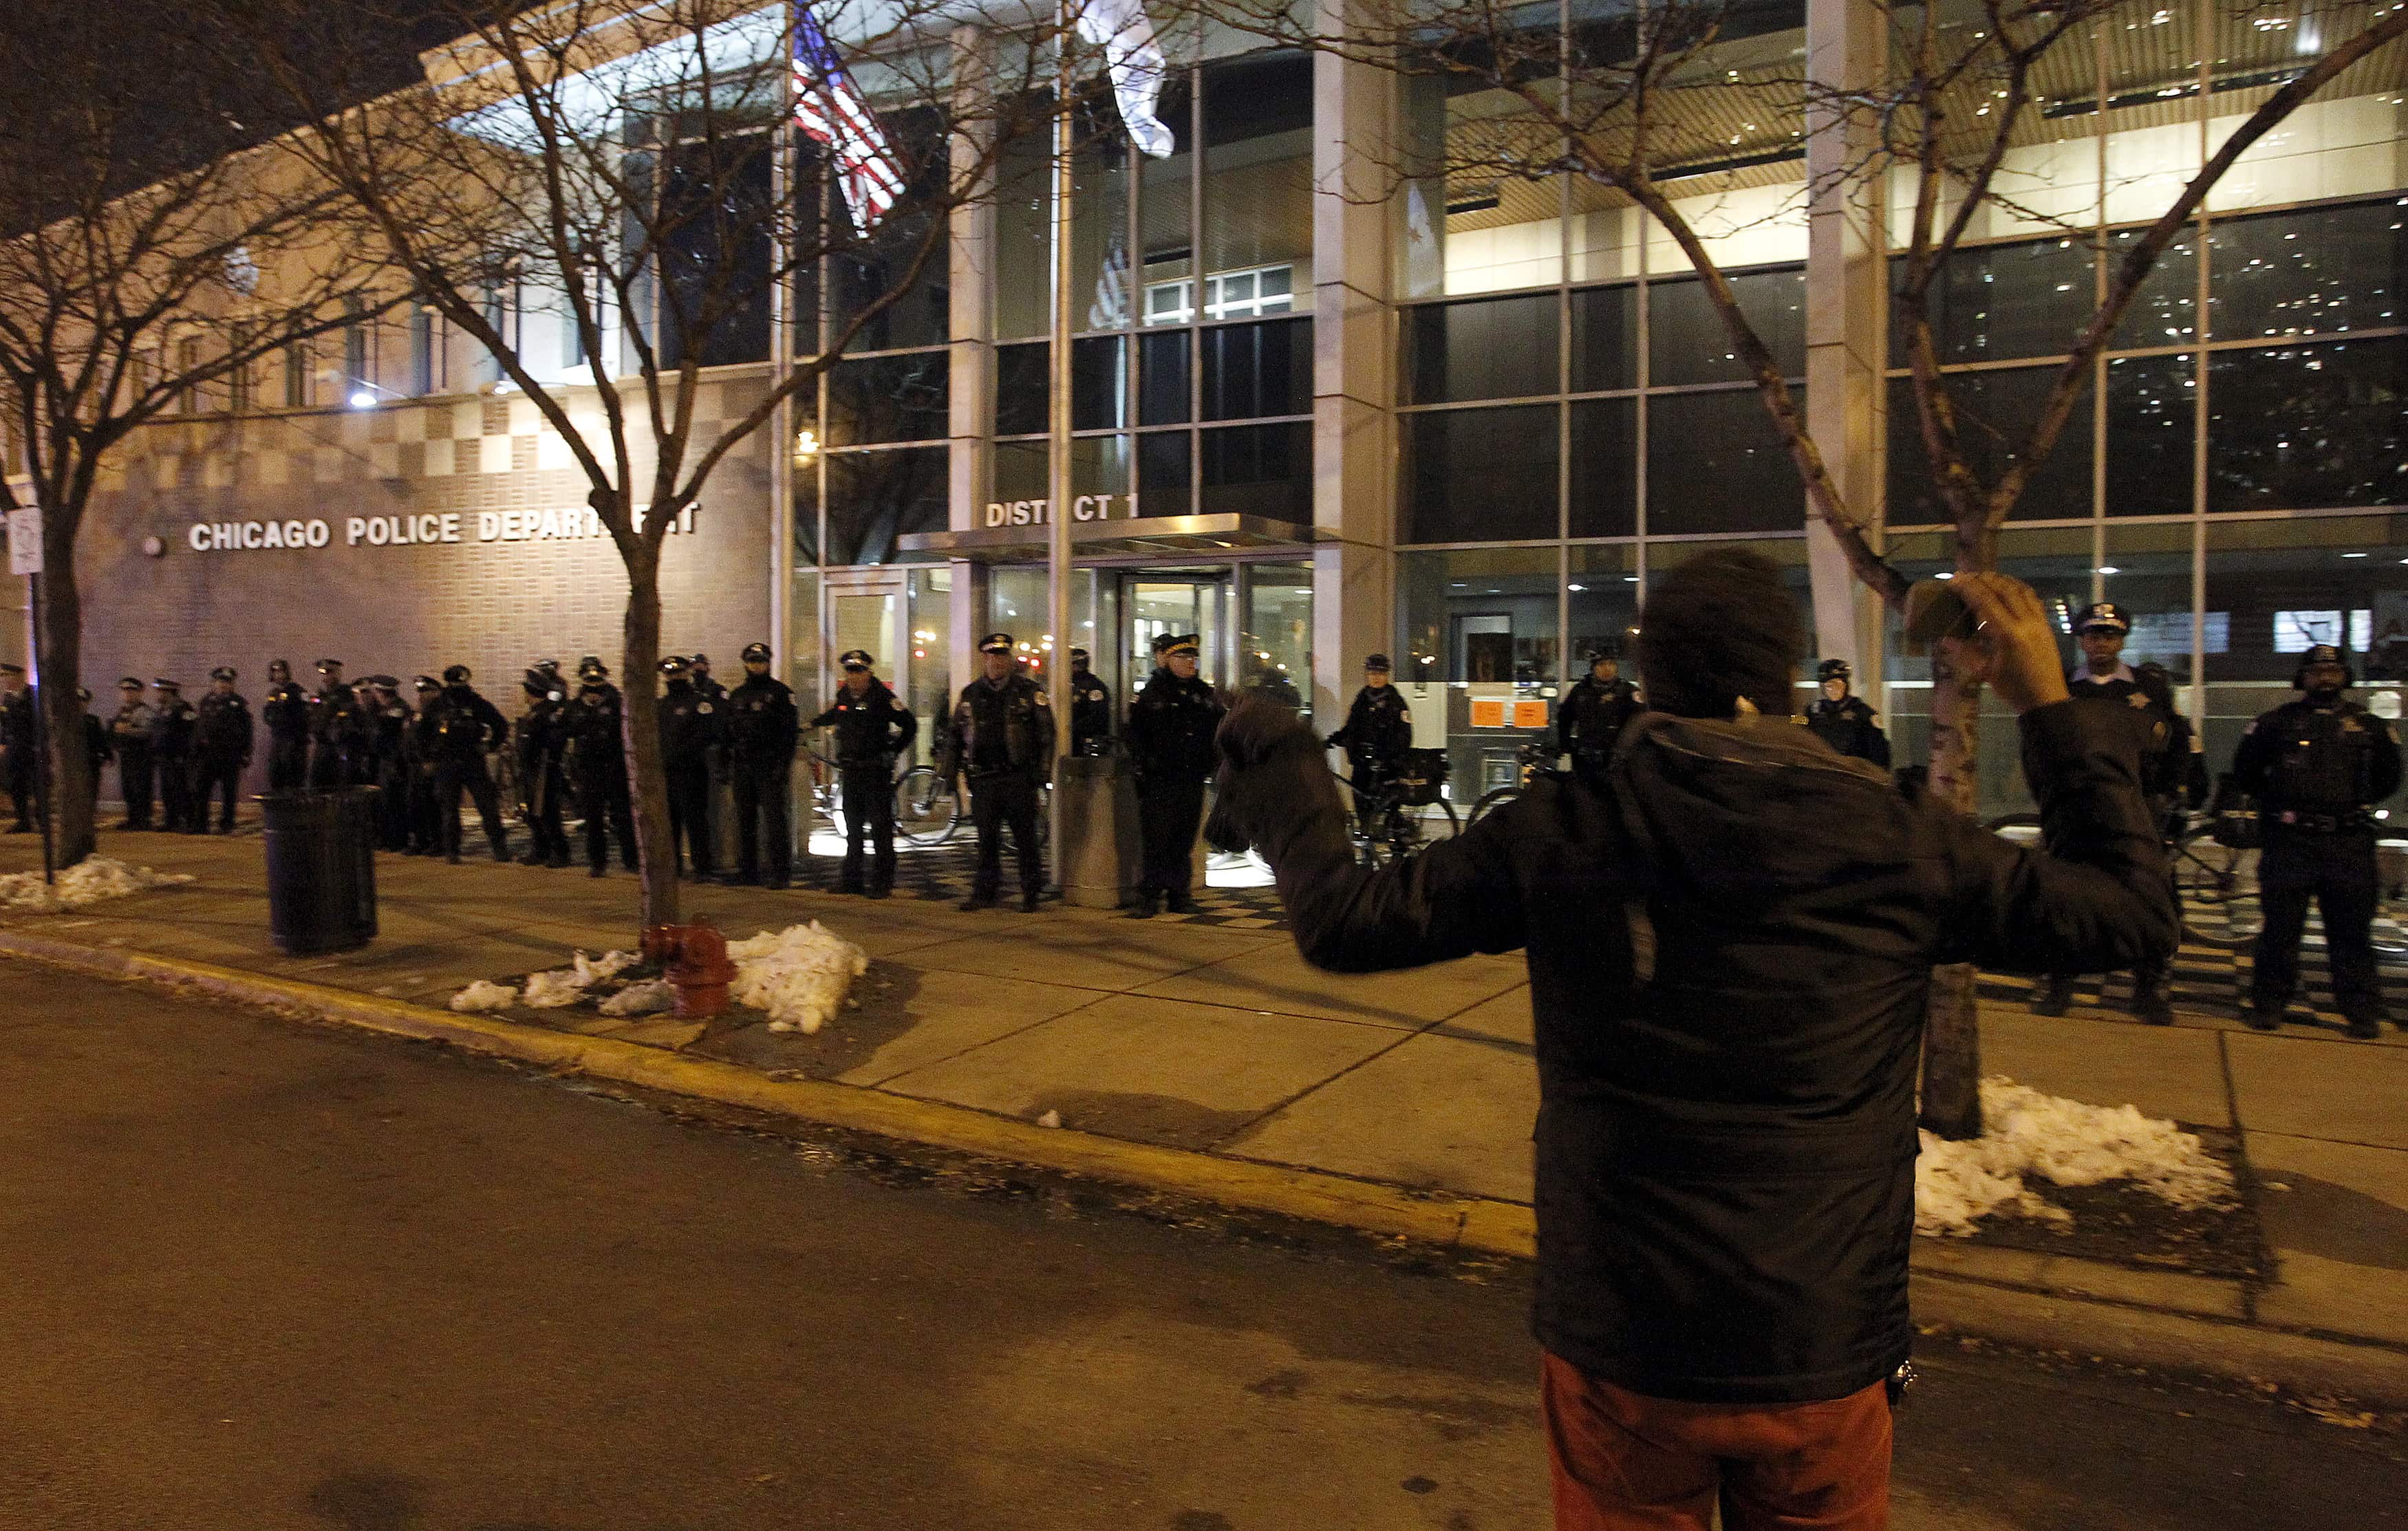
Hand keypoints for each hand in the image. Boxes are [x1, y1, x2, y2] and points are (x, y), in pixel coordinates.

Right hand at [1941, 573, 2068, 714]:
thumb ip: (1966, 652)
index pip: (1986, 602)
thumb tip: (1944, 639)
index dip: (1969, 588)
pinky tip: (2009, 587)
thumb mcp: (1986, 672)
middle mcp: (2025, 622)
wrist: (2046, 698)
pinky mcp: (2046, 624)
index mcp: (2008, 635)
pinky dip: (2018, 588)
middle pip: (2004, 590)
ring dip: (2002, 579)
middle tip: (1967, 576)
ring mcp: (2038, 621)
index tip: (1955, 580)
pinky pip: (2033, 598)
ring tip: (1986, 577)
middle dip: (1984, 579)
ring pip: (2020, 590)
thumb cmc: (2013, 689)